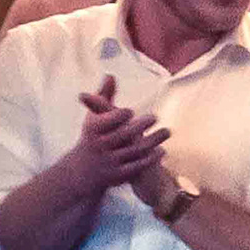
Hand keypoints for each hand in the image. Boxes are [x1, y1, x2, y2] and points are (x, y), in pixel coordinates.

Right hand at [61, 80, 167, 195]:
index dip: (117, 116)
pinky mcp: (119, 175)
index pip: (105, 122)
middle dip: (139, 126)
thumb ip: (104, 97)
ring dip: (152, 141)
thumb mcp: (94, 118)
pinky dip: (150, 158)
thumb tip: (111, 74)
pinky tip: (161, 150)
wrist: (83, 170)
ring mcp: (110, 161)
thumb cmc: (93, 137)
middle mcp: (100, 146)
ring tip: (166, 131)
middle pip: (123, 135)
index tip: (130, 111)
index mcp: (93, 130)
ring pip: (134, 151)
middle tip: (155, 116)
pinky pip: (137, 166)